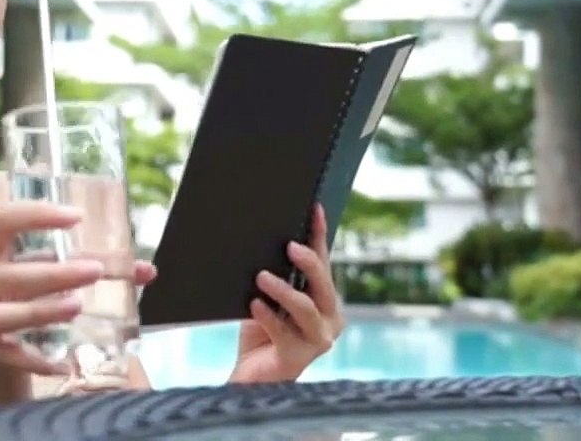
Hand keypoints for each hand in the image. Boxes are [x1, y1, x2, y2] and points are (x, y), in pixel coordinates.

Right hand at [0, 202, 156, 375]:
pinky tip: (62, 364)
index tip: (76, 216)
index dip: (37, 215)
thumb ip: (96, 263)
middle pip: (12, 274)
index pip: (4, 219)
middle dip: (55, 274)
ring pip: (6, 315)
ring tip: (77, 307)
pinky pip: (8, 355)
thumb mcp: (49, 266)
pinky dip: (35, 360)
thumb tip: (148, 271)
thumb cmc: (25, 287)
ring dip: (42, 311)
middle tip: (94, 272)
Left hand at [228, 204, 344, 383]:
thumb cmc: (262, 328)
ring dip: (284, 290)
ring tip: (262, 277)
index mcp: (326, 300)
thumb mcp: (270, 295)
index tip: (314, 209)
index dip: (319, 234)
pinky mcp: (297, 357)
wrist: (251, 372)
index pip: (324, 261)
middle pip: (323, 285)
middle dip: (310, 262)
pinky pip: (283, 332)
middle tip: (290, 246)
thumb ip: (277, 273)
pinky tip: (254, 305)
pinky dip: (268, 316)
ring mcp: (318, 340)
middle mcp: (329, 319)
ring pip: (306, 308)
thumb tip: (268, 237)